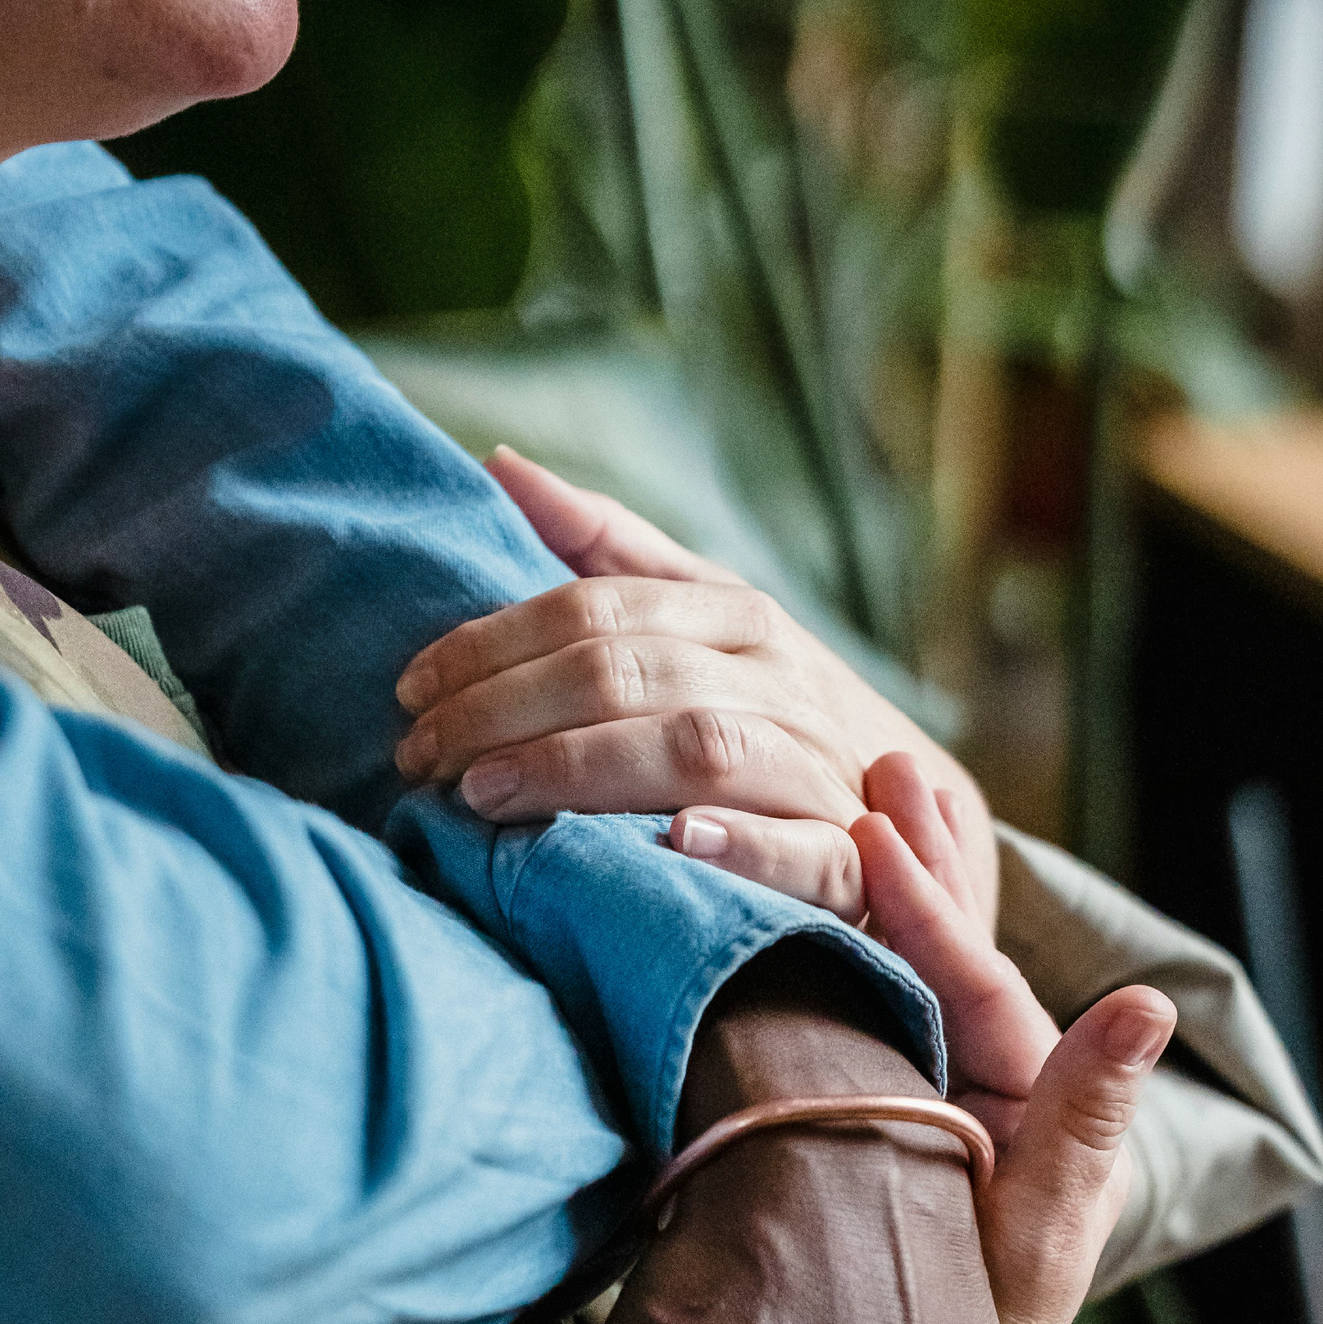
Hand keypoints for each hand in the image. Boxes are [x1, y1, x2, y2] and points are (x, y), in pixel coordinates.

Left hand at [394, 448, 998, 931]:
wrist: (911, 815)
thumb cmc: (769, 715)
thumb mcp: (700, 622)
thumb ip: (607, 551)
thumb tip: (503, 464)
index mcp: (733, 615)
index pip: (594, 608)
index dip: (492, 644)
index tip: (412, 688)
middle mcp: (776, 678)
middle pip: (626, 674)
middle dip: (507, 713)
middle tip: (421, 755)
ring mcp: (817, 765)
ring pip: (695, 748)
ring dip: (581, 769)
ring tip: (486, 796)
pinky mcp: (849, 859)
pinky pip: (798, 849)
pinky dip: (735, 843)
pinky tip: (668, 844)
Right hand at [854, 752, 1176, 1323]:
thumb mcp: (1038, 1236)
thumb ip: (1083, 1121)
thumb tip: (1142, 1007)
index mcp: (1029, 1091)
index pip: (976, 982)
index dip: (930, 907)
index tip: (877, 829)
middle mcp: (977, 1074)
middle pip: (941, 946)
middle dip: (913, 857)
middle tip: (883, 763)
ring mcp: (915, 1084)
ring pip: (892, 964)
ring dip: (873, 880)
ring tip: (860, 790)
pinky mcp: (856, 1105)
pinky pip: (843, 1008)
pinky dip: (824, 940)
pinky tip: (794, 882)